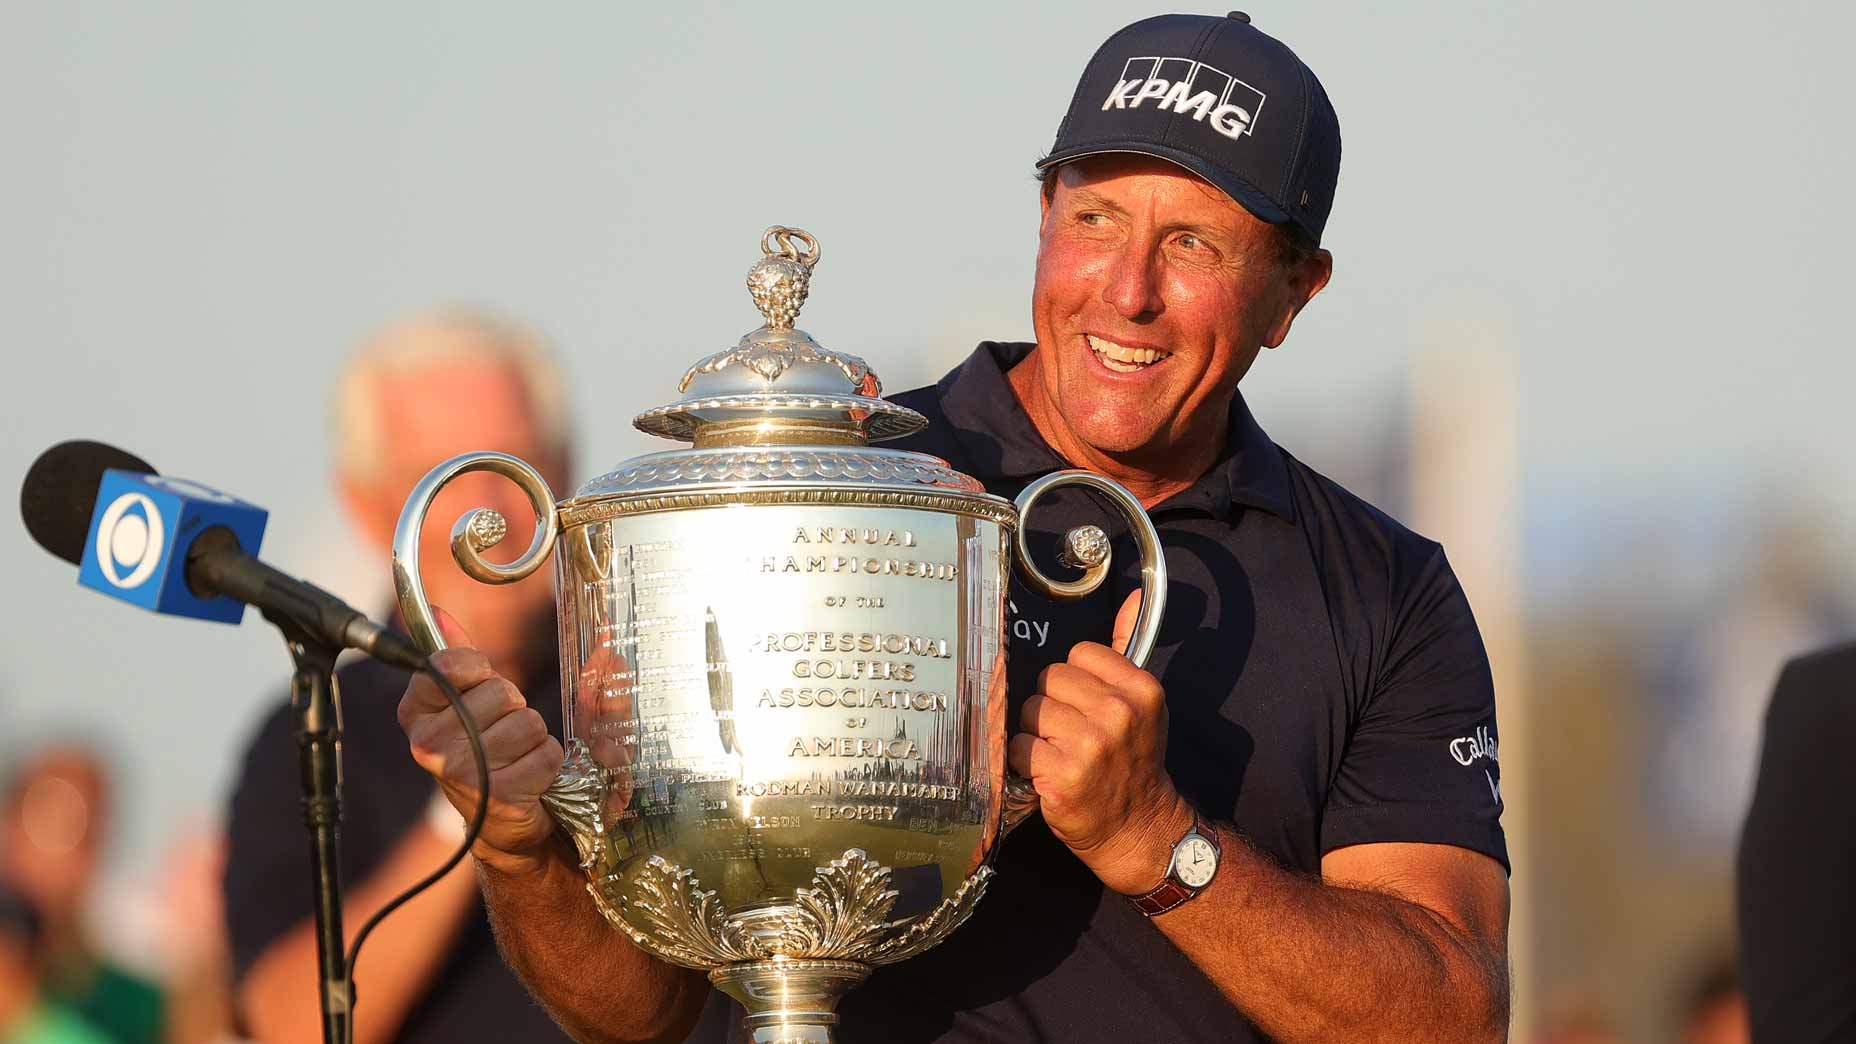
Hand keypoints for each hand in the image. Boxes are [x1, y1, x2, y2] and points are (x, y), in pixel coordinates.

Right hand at [399, 606, 564, 877]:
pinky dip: (549, 764)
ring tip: (515, 758)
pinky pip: (546, 753)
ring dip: (534, 739)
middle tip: (501, 734)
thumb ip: (455, 654)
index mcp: (415, 712)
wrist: (500, 821)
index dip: (478, 670)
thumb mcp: (466, 697)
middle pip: (501, 692)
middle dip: (514, 708)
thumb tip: (437, 611)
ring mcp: (460, 770)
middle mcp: (428, 743)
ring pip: (527, 722)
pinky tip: (529, 780)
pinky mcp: (497, 794)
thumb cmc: (485, 749)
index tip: (478, 687)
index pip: (451, 663)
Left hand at [1010, 590, 1191, 894]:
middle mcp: (1118, 714)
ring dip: (1037, 734)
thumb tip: (1134, 594)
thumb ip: (1127, 647)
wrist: (1139, 827)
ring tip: (1062, 754)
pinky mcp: (1061, 776)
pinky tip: (1050, 773)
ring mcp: (1090, 746)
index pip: (1078, 655)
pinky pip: (1018, 747)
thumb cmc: (1133, 761)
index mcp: (1139, 689)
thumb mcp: (1142, 703)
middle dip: (1052, 706)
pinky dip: (1026, 761)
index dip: (1075, 681)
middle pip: (1049, 680)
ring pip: (1029, 712)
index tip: (1089, 706)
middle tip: (1073, 734)